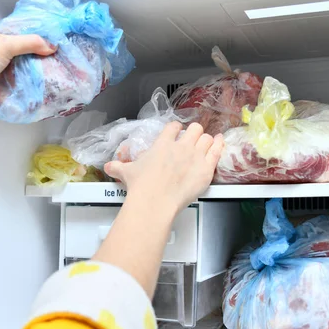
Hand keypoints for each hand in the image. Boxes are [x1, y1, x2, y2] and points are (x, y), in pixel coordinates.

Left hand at [0, 21, 56, 109]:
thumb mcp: (7, 46)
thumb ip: (31, 43)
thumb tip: (51, 46)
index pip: (6, 29)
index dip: (22, 37)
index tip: (37, 45)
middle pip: (6, 47)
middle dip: (20, 55)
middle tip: (37, 59)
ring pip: (3, 62)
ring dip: (15, 68)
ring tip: (31, 71)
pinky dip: (9, 77)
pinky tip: (19, 80)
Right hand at [104, 122, 223, 213]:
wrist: (155, 201)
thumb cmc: (142, 186)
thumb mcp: (126, 172)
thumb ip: (118, 166)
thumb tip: (108, 166)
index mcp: (163, 143)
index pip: (173, 127)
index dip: (176, 129)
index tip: (176, 133)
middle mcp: (181, 146)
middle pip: (194, 129)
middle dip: (194, 133)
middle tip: (192, 140)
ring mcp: (195, 156)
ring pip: (207, 138)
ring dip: (206, 140)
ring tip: (205, 145)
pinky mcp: (206, 168)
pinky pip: (217, 150)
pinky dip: (219, 144)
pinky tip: (220, 141)